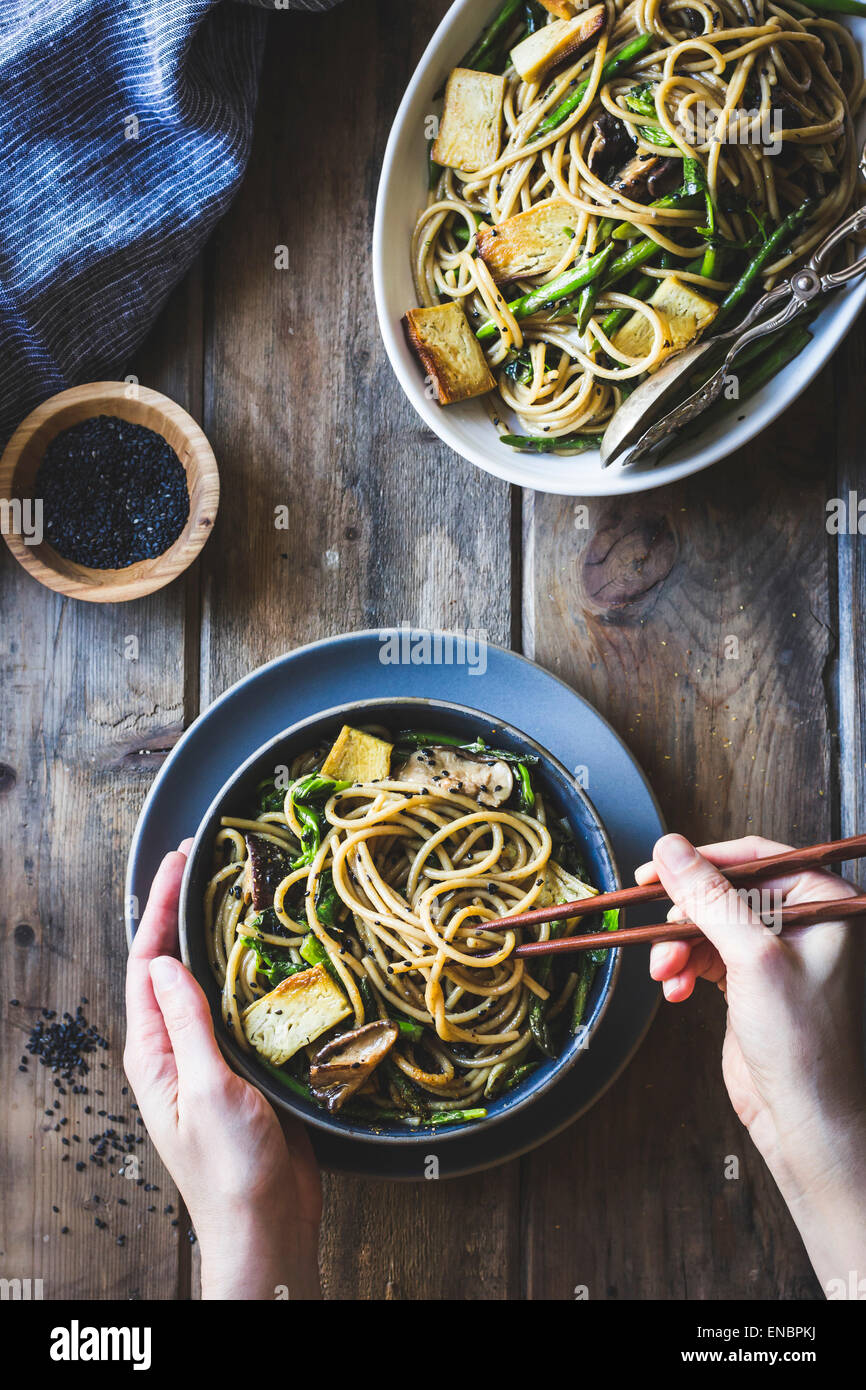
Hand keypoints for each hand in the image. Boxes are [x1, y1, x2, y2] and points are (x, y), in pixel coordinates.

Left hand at [124, 842, 321, 1299]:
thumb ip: (188, 1024)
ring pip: (210, 982)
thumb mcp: (207, 1089)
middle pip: (174, 965)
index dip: (159, 908)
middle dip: (184, 910)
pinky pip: (244, 1007)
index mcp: (153, 1052)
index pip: (147, 964)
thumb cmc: (230, 1171)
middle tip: (205, 860)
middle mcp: (176, 1049)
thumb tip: (162, 961)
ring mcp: (210, 1057)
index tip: (177, 862)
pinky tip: (274, 952)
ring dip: (219, 937)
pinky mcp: (245, 1067)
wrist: (267, 1225)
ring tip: (236, 890)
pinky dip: (253, 972)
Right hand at [638, 834, 865, 1293]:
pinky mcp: (752, 983)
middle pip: (725, 892)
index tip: (658, 867)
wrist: (805, 1119)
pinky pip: (705, 956)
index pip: (756, 859)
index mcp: (824, 903)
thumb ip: (709, 897)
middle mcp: (804, 923)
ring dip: (678, 947)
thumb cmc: (804, 1045)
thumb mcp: (752, 958)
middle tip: (653, 927)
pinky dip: (683, 969)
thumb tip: (670, 850)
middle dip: (685, 916)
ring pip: (709, 925)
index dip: (703, 861)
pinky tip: (674, 989)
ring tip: (665, 972)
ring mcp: (777, 954)